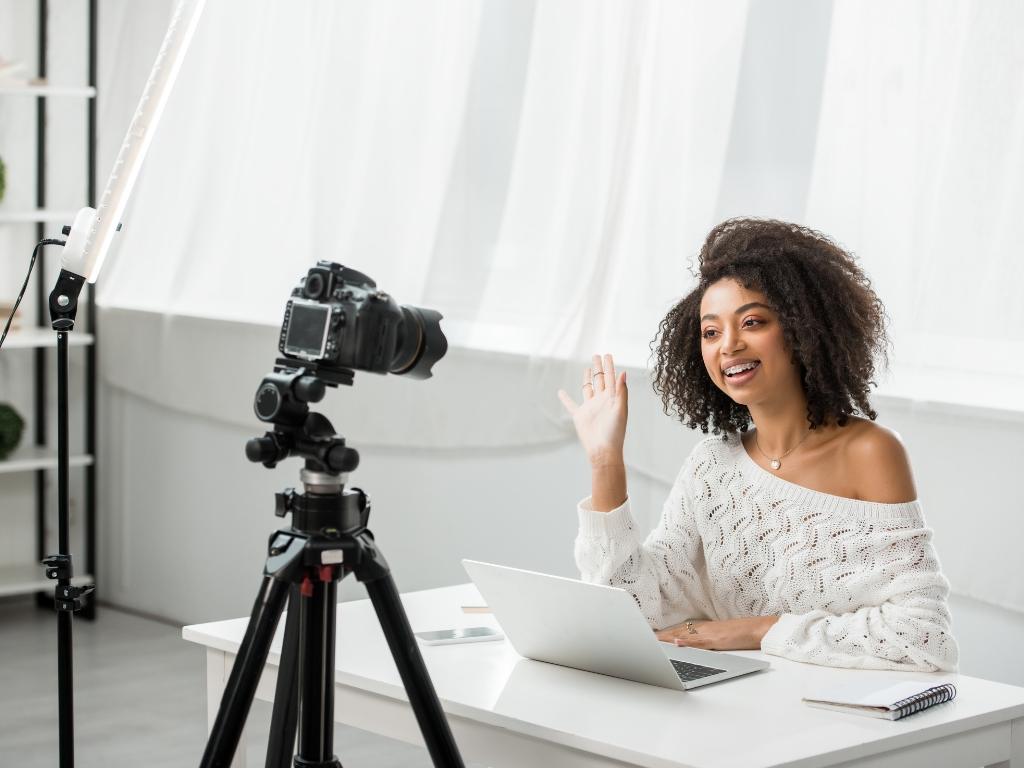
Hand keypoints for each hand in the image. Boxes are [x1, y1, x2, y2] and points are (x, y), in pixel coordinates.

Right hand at [557, 353, 627, 465]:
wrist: (603, 449)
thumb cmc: (614, 432)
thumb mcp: (620, 409)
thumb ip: (621, 391)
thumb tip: (623, 372)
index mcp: (612, 398)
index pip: (611, 378)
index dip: (609, 366)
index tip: (607, 354)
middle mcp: (601, 400)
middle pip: (599, 379)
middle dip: (598, 367)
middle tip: (597, 355)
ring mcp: (590, 407)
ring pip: (588, 388)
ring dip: (588, 378)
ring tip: (588, 368)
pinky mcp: (580, 415)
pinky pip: (571, 405)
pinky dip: (565, 399)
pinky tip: (560, 392)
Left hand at [655, 616, 778, 650]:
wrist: (759, 629)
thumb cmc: (742, 634)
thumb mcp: (721, 637)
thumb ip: (706, 639)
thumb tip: (691, 644)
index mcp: (704, 628)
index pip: (680, 630)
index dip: (665, 634)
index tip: (651, 636)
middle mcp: (704, 628)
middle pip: (678, 631)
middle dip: (661, 636)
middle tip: (644, 639)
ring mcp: (709, 633)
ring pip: (684, 635)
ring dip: (668, 638)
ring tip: (653, 641)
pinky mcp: (716, 639)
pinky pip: (699, 641)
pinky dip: (687, 642)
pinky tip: (676, 643)